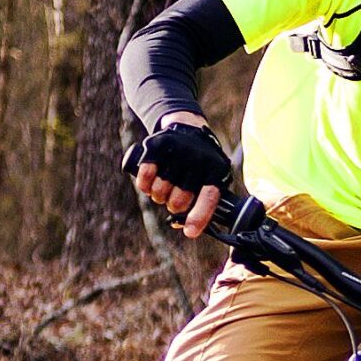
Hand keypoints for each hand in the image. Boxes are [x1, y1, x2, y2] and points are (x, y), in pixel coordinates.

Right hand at [124, 117, 229, 239]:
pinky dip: (144, 185)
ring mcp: (176, 150)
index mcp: (216, 169)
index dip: (199, 217)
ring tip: (164, 188)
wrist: (188, 128)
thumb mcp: (211, 179)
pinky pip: (145, 176)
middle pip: (179, 200)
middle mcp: (197, 158)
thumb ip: (203, 204)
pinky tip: (149, 182)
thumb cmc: (201, 164)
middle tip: (173, 198)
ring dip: (158, 196)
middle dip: (174, 205)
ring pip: (159, 191)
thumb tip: (187, 228)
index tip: (190, 233)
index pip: (209, 197)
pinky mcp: (155, 145)